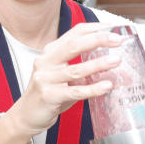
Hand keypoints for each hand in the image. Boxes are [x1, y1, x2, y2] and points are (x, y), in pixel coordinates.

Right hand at [9, 24, 124, 134]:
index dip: (95, 28)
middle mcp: (46, 62)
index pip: (74, 33)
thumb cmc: (48, 94)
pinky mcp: (49, 95)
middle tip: (118, 40)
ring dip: (98, 64)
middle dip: (97, 39)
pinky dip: (93, 88)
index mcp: (50, 52)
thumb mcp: (61, 73)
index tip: (113, 28)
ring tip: (116, 61)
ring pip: (76, 69)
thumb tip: (111, 60)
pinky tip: (106, 86)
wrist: (26, 115)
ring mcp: (45, 79)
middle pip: (73, 45)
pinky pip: (75, 91)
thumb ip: (80, 65)